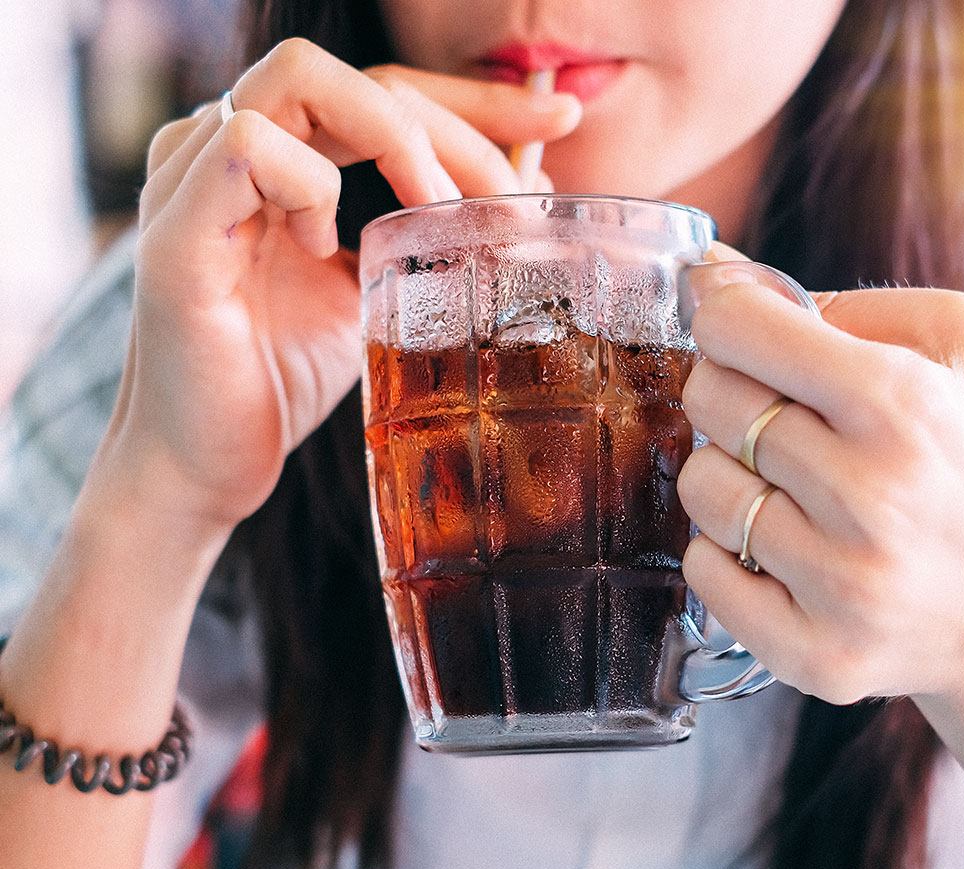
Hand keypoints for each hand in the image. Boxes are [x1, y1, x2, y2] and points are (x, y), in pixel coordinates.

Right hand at [112, 39, 581, 528]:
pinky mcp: (175, 234)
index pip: (384, 89)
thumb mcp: (380, 294)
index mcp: (279, 157)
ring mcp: (192, 181)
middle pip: (356, 73)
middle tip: (514, 196)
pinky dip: (307, 185)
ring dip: (395, 138)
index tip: (558, 119)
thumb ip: (427, 233)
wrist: (206, 469)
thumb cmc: (281, 380)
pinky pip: (246, 147)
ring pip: (299, 79)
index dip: (474, 99)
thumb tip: (523, 188)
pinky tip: (323, 247)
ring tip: (433, 216)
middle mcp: (228, 149)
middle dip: (459, 121)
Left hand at [677, 264, 963, 706]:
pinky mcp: (816, 653)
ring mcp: (841, 583)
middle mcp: (870, 494)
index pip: (736, 327)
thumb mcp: (958, 348)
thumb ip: (842, 302)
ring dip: (728, 477)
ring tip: (788, 488)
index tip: (743, 334)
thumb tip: (716, 277)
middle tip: (778, 418)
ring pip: (701, 486)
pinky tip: (781, 549)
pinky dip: (725, 554)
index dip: (725, 320)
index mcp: (902, 402)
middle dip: (729, 394)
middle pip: (710, 400)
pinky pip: (702, 573)